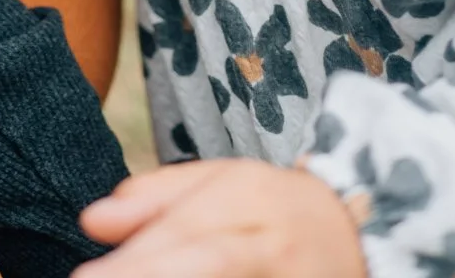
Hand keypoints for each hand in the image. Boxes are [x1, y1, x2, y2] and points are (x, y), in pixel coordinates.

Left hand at [75, 159, 367, 277]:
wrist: (363, 233)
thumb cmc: (275, 211)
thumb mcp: (224, 185)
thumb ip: (157, 199)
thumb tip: (91, 219)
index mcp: (249, 196)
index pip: (183, 229)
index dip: (133, 261)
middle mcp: (273, 239)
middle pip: (209, 260)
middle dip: (148, 274)